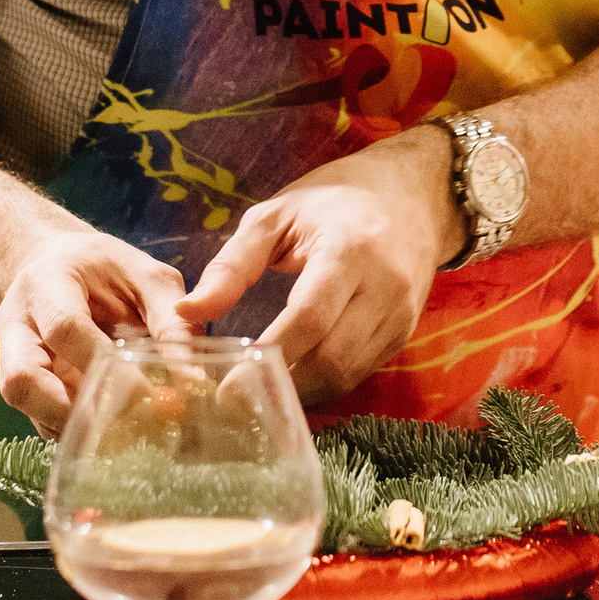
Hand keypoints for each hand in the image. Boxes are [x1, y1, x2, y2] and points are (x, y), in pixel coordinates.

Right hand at [0, 227, 187, 434]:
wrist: (56, 265)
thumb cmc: (106, 269)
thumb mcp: (145, 275)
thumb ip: (171, 320)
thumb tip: (193, 381)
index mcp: (47, 284)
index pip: (65, 329)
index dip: (103, 368)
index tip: (148, 396)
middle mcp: (16, 324)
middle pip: (22, 380)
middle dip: (74, 413)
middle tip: (127, 430)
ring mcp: (11, 358)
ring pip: (25, 408)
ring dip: (73, 429)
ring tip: (123, 438)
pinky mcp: (20, 385)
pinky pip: (38, 419)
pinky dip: (74, 433)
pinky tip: (110, 435)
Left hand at [176, 128, 465, 402]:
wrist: (412, 196)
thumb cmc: (333, 201)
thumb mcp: (275, 216)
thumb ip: (230, 265)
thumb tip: (186, 312)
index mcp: (349, 249)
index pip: (310, 317)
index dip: (269, 355)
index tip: (227, 384)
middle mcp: (384, 287)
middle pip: (331, 358)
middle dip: (282, 386)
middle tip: (235, 402)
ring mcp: (401, 315)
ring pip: (347, 375)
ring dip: (300, 393)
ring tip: (256, 399)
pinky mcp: (404, 334)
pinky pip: (359, 373)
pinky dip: (322, 384)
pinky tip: (290, 383)